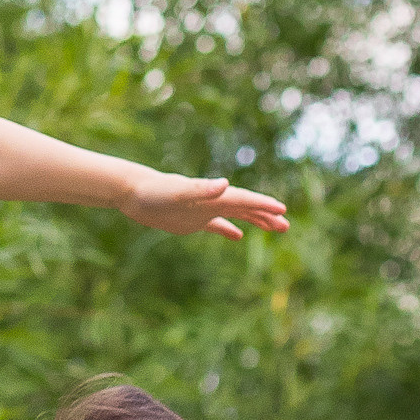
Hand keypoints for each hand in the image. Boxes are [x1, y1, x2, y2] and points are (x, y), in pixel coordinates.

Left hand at [114, 163, 288, 241]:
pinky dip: (228, 229)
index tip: (282, 210)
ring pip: (235, 215)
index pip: (244, 200)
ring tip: (275, 228)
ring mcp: (203, 210)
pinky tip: (238, 236)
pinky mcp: (191, 220)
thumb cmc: (154, 191)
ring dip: (255, 221)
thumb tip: (225, 183)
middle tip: (286, 226)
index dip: (263, 205)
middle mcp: (211, 201)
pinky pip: (216, 225)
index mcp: (212, 195)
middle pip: (245, 208)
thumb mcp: (177, 192)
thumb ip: (200, 189)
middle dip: (266, 216)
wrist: (133, 192)